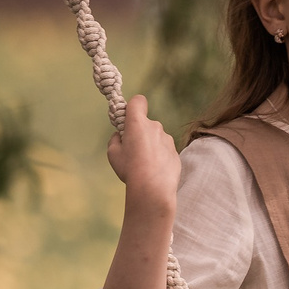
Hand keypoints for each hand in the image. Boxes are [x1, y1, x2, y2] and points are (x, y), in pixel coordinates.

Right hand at [106, 92, 179, 211]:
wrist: (153, 187)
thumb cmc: (130, 168)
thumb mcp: (113, 152)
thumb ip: (116, 139)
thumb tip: (121, 136)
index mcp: (138, 123)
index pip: (138, 101)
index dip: (133, 106)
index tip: (128, 118)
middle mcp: (155, 127)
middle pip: (146, 123)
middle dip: (139, 132)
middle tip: (132, 149)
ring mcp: (168, 139)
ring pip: (156, 137)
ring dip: (150, 145)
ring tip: (143, 164)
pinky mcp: (176, 152)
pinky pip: (164, 150)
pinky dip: (159, 156)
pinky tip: (154, 170)